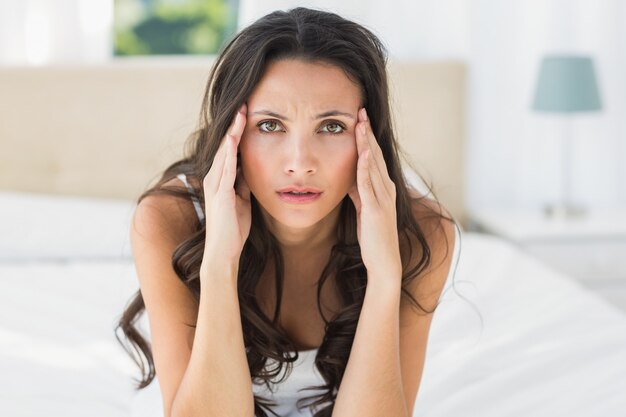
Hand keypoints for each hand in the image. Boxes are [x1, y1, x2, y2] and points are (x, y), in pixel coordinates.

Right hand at [201, 103, 250, 275]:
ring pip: (224, 152)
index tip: (248, 113)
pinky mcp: (220, 194)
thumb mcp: (243, 200)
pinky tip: (234, 138)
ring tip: (241, 113)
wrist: (224, 251)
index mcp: (220, 179)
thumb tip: (252, 168)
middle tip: (244, 103)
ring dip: (232, 132)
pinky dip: (229, 152)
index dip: (238, 131)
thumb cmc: (233, 228)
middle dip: (234, 125)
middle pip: (225, 145)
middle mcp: (214, 178)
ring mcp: (216, 185)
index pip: (230, 149)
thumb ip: (244, 183)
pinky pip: (225, 168)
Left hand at [347, 108, 401, 284]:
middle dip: (368, 132)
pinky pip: (369, 184)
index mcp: (383, 187)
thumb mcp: (363, 208)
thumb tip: (347, 177)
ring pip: (373, 164)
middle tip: (361, 110)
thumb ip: (358, 191)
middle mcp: (386, 188)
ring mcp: (382, 197)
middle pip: (375, 154)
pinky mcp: (376, 208)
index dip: (367, 137)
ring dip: (366, 143)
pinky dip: (365, 167)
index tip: (360, 118)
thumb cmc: (373, 236)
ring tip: (360, 123)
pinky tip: (361, 153)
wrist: (383, 261)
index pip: (373, 156)